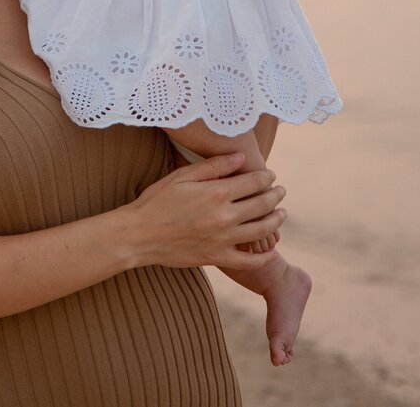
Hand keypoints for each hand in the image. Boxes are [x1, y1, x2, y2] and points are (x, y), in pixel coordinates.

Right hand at [125, 153, 286, 270]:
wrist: (138, 235)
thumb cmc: (157, 201)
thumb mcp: (182, 176)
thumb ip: (214, 166)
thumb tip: (241, 157)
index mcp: (216, 193)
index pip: (253, 182)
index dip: (266, 177)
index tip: (271, 175)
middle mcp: (224, 217)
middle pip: (262, 205)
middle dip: (276, 196)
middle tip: (281, 191)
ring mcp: (222, 240)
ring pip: (262, 231)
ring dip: (276, 220)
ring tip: (281, 214)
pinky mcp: (217, 258)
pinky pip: (249, 261)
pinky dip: (264, 256)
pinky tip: (272, 250)